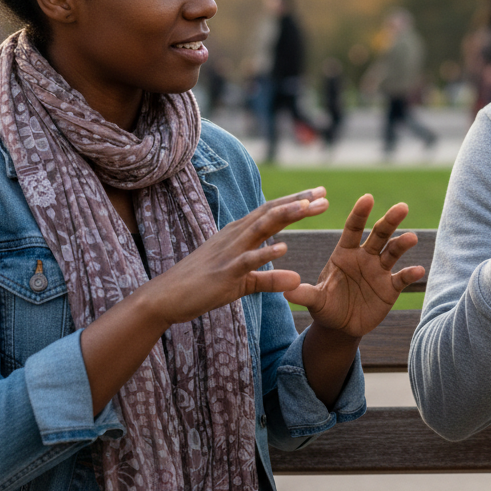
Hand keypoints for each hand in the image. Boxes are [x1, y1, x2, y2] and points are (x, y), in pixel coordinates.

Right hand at [141, 192, 328, 327]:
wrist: (165, 297)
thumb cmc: (202, 286)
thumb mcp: (243, 283)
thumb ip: (270, 279)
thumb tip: (297, 279)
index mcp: (239, 234)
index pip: (272, 212)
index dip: (296, 202)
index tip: (320, 194)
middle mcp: (235, 236)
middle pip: (271, 213)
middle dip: (298, 202)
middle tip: (324, 193)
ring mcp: (229, 252)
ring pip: (261, 227)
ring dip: (285, 216)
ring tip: (308, 207)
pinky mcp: (224, 272)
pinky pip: (247, 261)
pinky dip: (265, 253)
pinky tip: (284, 248)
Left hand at [285, 194, 423, 339]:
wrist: (340, 326)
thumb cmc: (325, 306)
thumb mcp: (314, 301)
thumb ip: (304, 294)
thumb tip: (285, 290)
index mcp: (344, 252)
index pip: (353, 228)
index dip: (360, 213)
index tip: (367, 198)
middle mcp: (364, 256)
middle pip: (378, 234)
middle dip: (390, 220)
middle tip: (402, 207)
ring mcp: (379, 270)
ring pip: (393, 252)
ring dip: (403, 243)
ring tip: (411, 237)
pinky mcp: (390, 287)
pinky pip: (402, 278)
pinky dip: (410, 274)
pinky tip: (419, 269)